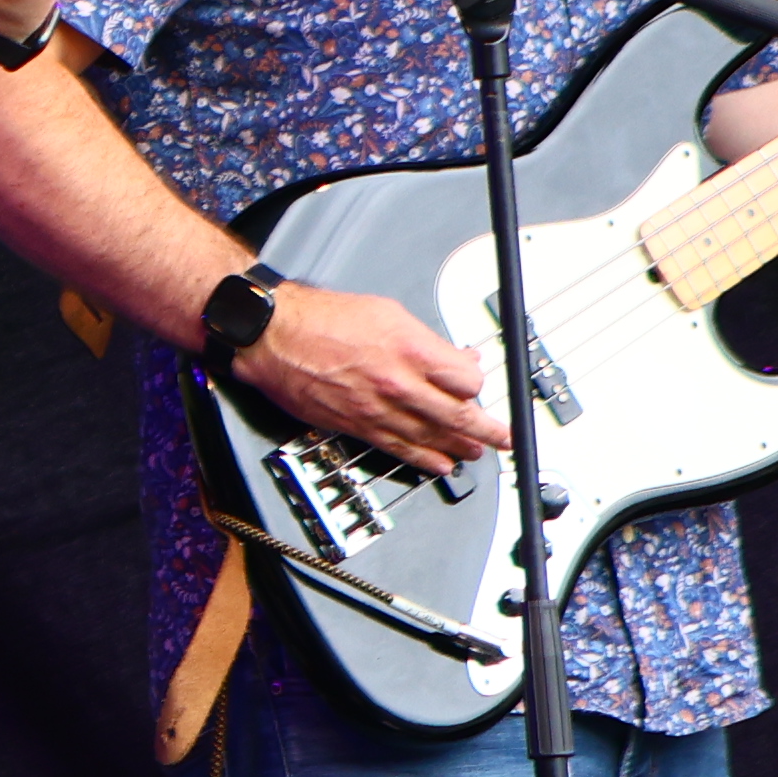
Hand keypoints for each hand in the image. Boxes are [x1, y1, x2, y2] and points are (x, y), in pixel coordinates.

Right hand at [230, 281, 502, 472]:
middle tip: (503, 436)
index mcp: (410, 349)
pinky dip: (425, 459)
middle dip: (486, 429)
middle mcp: (398, 383)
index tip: (481, 385)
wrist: (275, 336)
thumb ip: (425, 339)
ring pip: (433, 437)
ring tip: (479, 452)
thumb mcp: (386, 312)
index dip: (478, 384)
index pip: (466, 379)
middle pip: (458, 415)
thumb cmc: (321, 318)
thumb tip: (452, 356)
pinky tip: (441, 464)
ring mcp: (379, 409)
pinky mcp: (358, 426)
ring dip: (462, 448)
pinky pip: (400, 449)